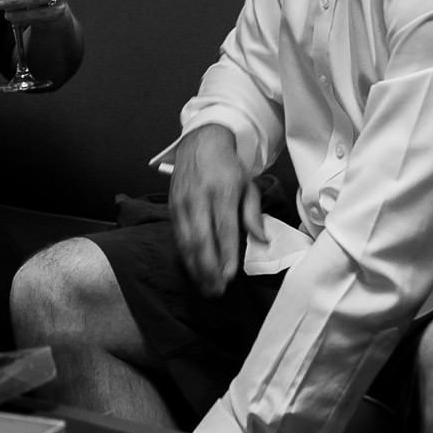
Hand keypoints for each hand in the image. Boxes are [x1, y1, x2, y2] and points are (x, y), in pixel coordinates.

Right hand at [170, 124, 266, 296]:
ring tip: (206, 287)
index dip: (225, 254)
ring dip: (195, 267)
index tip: (229, 276)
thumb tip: (261, 239)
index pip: (223, 229)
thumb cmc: (228, 166)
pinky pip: (178, 237)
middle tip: (217, 290)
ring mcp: (181, 203)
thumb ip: (252, 213)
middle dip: (208, 268)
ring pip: (185, 242)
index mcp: (221, 191)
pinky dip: (186, 256)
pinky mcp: (171, 207)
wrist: (200, 143)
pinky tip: (194, 270)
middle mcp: (198, 198)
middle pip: (200, 240)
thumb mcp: (248, 184)